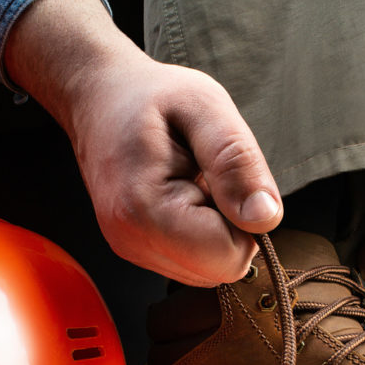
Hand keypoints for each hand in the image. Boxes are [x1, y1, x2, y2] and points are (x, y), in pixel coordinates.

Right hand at [5, 0, 281, 285]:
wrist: (99, 98)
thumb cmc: (151, 96)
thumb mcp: (205, 106)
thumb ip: (237, 162)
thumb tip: (265, 218)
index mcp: (145, 209)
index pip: (229, 255)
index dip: (245, 218)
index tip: (222, 176)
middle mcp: (133, 241)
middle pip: (222, 267)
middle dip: (232, 225)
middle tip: (207, 176)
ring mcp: (132, 250)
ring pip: (210, 269)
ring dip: (218, 228)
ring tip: (192, 181)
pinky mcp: (138, 251)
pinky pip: (194, 261)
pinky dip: (202, 232)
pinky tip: (183, 195)